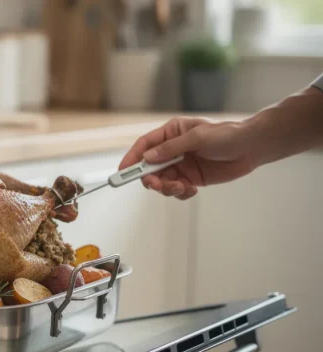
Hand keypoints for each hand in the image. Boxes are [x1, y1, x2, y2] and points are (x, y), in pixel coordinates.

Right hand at [118, 117, 255, 199]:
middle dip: (152, 179)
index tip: (123, 172)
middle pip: (149, 168)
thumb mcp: (197, 138)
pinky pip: (176, 190)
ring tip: (183, 188)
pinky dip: (180, 193)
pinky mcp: (191, 178)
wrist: (252, 148)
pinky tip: (192, 190)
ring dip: (168, 188)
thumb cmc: (227, 135)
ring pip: (162, 182)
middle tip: (159, 185)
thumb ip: (171, 149)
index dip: (131, 159)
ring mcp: (181, 165)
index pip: (144, 146)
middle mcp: (172, 150)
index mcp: (170, 133)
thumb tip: (148, 158)